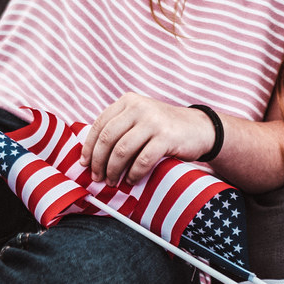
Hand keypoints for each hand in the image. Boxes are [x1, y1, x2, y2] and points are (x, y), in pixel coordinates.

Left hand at [84, 94, 215, 187]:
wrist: (199, 128)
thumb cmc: (163, 128)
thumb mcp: (140, 119)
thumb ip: (119, 128)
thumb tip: (91, 154)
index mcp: (128, 101)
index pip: (100, 124)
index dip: (89, 146)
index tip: (84, 163)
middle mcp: (139, 107)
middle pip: (108, 138)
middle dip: (99, 161)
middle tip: (97, 177)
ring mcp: (153, 121)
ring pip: (122, 150)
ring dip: (114, 170)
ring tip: (113, 182)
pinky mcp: (166, 137)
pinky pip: (142, 160)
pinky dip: (133, 174)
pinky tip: (131, 180)